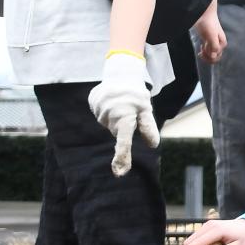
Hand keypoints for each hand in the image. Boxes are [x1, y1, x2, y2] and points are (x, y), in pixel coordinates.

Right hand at [87, 51, 157, 175]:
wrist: (121, 72)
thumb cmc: (137, 94)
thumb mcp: (146, 109)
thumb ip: (148, 127)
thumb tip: (152, 144)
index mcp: (124, 118)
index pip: (123, 143)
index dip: (122, 158)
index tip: (120, 172)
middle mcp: (109, 115)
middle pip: (116, 132)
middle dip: (123, 126)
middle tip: (129, 110)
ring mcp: (98, 109)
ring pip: (108, 123)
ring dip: (114, 117)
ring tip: (120, 103)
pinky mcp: (92, 102)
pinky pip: (100, 114)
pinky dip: (106, 109)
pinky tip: (111, 99)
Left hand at [194, 0, 225, 64]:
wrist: (204, 14)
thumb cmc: (208, 24)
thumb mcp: (212, 35)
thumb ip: (214, 46)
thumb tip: (214, 56)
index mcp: (222, 43)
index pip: (217, 56)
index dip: (210, 56)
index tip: (203, 49)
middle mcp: (219, 44)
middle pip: (215, 57)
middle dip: (208, 57)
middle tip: (201, 52)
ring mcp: (214, 42)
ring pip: (212, 54)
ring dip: (206, 55)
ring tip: (200, 51)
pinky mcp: (208, 40)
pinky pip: (209, 50)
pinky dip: (205, 52)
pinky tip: (201, 48)